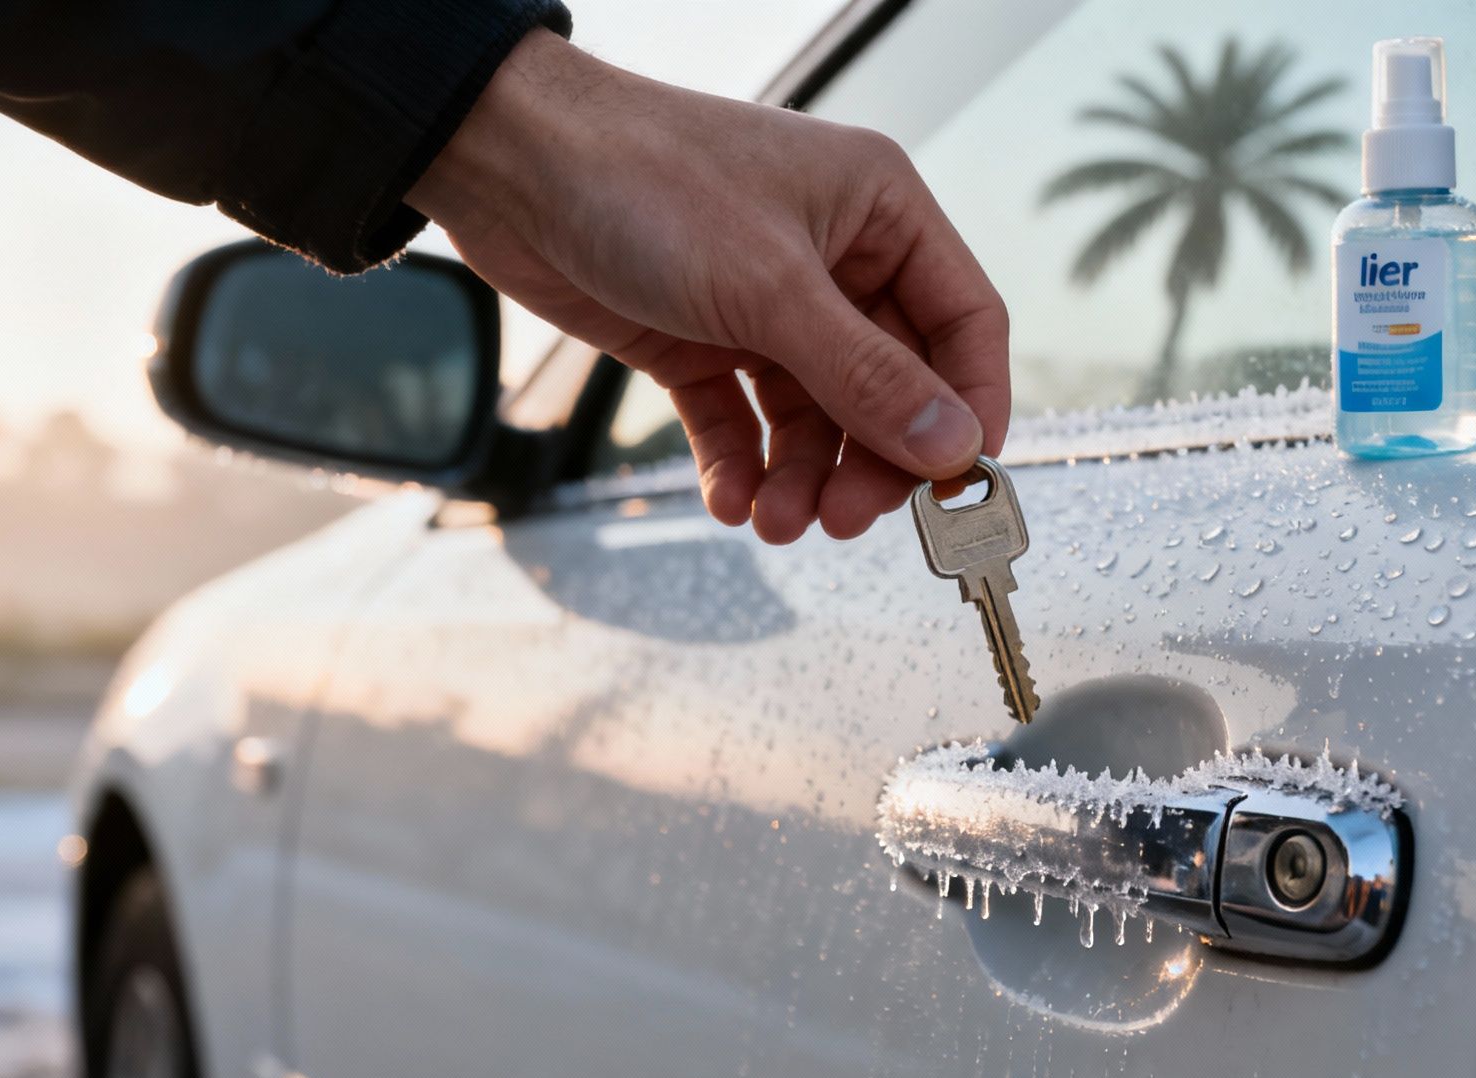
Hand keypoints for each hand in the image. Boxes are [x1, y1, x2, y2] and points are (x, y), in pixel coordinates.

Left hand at [406, 30, 1009, 541]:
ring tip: (773, 518)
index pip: (965, 325)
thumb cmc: (641, 177)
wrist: (506, 161)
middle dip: (869, 460)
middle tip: (844, 517)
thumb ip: (867, 376)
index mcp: (879, 213)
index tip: (956, 483)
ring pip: (816, 416)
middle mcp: (834, 258)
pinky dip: (743, 464)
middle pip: (892, 386)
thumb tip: (952, 446)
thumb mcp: (770, 287)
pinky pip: (744, 420)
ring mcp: (768, 302)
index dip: (970, 409)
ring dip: (802, 476)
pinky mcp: (701, 338)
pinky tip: (730, 497)